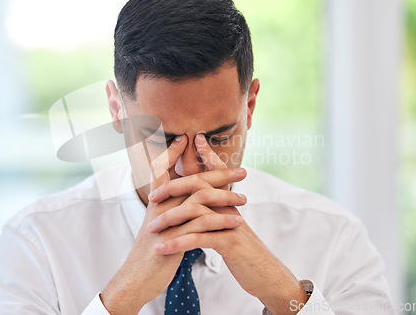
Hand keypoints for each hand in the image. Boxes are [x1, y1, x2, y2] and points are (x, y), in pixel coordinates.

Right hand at [100, 135, 245, 313]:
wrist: (137, 277)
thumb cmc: (153, 251)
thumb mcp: (161, 226)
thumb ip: (172, 210)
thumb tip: (187, 201)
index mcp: (157, 201)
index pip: (162, 169)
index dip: (172, 153)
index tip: (186, 139)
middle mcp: (160, 205)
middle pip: (191, 180)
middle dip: (218, 172)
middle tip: (242, 171)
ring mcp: (166, 220)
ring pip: (198, 199)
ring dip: (225, 196)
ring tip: (245, 199)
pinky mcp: (174, 237)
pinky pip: (201, 224)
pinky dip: (221, 220)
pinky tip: (237, 221)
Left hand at [148, 134, 309, 313]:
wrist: (264, 273)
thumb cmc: (241, 250)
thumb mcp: (228, 226)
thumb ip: (216, 209)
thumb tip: (198, 200)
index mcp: (228, 202)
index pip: (215, 173)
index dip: (205, 156)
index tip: (191, 141)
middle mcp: (230, 207)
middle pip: (200, 187)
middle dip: (173, 189)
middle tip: (152, 198)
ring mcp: (230, 223)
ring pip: (197, 212)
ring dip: (170, 220)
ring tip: (151, 229)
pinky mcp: (230, 242)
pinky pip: (200, 239)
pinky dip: (178, 243)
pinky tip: (162, 249)